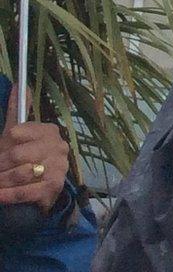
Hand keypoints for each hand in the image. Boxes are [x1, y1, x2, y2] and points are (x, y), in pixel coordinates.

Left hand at [0, 91, 67, 210]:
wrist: (38, 192)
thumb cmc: (23, 160)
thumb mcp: (16, 135)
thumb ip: (16, 109)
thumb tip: (18, 85)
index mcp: (49, 131)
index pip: (16, 133)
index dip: (3, 146)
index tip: (0, 151)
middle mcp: (59, 147)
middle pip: (17, 154)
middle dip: (0, 166)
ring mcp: (59, 167)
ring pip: (20, 173)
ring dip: (1, 181)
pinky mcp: (54, 187)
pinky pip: (25, 191)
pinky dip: (7, 195)